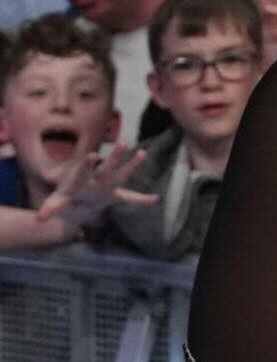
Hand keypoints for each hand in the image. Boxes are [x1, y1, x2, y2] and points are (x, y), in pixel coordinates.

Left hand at [36, 144, 159, 231]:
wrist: (76, 201)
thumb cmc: (67, 197)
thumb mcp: (57, 203)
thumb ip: (50, 209)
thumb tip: (38, 219)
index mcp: (82, 180)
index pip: (84, 171)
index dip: (88, 165)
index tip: (92, 155)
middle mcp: (97, 179)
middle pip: (107, 166)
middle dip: (115, 156)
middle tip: (123, 142)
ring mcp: (108, 184)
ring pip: (121, 173)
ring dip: (132, 164)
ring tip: (143, 153)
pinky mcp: (116, 193)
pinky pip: (131, 197)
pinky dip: (142, 200)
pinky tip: (155, 199)